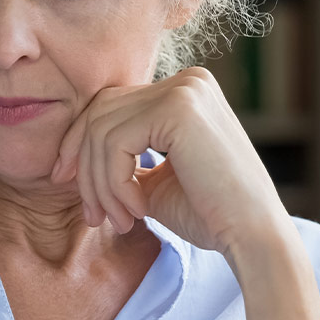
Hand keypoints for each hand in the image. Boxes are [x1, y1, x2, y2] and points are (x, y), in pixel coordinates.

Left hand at [49, 67, 292, 255]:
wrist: (253, 239)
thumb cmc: (207, 214)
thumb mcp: (151, 177)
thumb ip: (119, 156)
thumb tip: (69, 154)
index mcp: (185, 91)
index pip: (109, 105)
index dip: (78, 143)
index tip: (66, 182)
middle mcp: (188, 81)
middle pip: (100, 112)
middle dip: (83, 166)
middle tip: (92, 214)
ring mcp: (186, 90)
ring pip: (102, 130)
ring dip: (99, 184)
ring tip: (118, 220)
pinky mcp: (179, 109)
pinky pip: (116, 143)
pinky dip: (115, 183)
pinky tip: (138, 211)